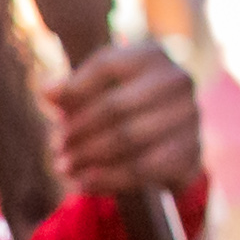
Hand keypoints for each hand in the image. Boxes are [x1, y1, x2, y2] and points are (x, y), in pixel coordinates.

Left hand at [44, 37, 203, 201]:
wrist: (166, 139)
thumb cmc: (122, 103)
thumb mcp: (97, 89)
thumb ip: (72, 89)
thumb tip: (48, 91)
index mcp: (151, 54)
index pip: (105, 65)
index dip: (74, 88)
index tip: (51, 107)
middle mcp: (176, 80)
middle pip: (115, 106)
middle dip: (79, 130)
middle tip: (56, 148)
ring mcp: (189, 116)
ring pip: (129, 139)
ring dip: (89, 157)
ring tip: (64, 168)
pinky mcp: (192, 151)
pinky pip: (144, 168)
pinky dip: (109, 179)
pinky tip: (84, 184)